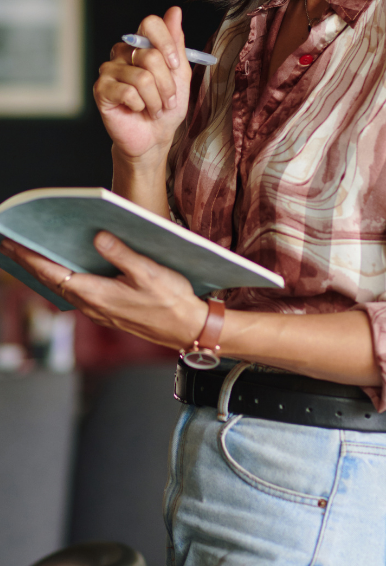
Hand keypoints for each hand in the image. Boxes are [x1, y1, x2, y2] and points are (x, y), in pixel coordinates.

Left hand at [0, 232, 207, 350]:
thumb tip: (98, 237)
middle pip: (50, 281)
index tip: (11, 242)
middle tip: (7, 245)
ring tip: (29, 255)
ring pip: (61, 288)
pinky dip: (61, 279)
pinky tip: (63, 271)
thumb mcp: (150, 272)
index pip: (53, 272)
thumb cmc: (171, 300)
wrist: (186, 328)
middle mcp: (91, 305)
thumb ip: (122, 254)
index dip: (30, 257)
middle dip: (27, 262)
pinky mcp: (107, 311)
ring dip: (43, 271)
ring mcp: (98, 310)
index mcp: (96, 293)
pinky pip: (75, 293)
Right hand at [94, 7, 191, 163]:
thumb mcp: (180, 73)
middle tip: (167, 99)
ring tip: (154, 108)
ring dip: (156, 99)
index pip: (150, 23)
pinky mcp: (101, 89)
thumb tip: (174, 11)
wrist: (155, 135)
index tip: (175, 64)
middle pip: (150, 55)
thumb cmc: (168, 105)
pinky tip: (136, 110)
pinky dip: (140, 105)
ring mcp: (109, 70)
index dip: (166, 42)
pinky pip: (128, 92)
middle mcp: (123, 52)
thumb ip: (176, 43)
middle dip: (167, 84)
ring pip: (142, 77)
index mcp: (143, 44)